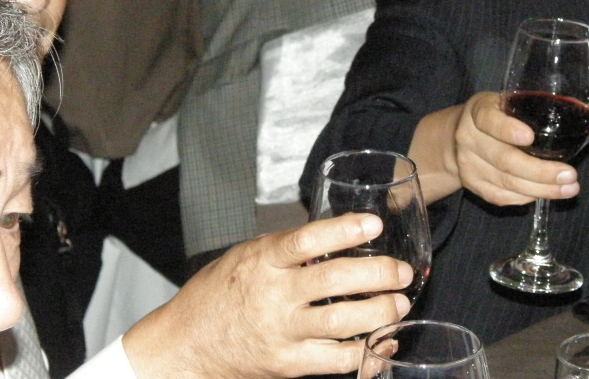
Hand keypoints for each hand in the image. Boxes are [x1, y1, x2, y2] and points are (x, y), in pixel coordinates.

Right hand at [122, 213, 412, 378]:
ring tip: (400, 304)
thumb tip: (334, 236)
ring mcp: (281, 332)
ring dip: (378, 313)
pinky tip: (380, 344)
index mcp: (262, 261)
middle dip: (376, 276)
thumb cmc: (218, 293)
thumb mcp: (246, 256)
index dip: (343, 230)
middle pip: (333, 282)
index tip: (373, 224)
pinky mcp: (288, 364)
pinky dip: (364, 353)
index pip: (306, 240)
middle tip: (401, 272)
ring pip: (341, 323)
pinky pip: (335, 361)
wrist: (187, 343)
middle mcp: (273, 295)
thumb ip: (285, 250)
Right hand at [409, 92, 579, 205]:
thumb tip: (586, 111)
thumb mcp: (505, 102)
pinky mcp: (472, 184)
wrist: (458, 136)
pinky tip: (545, 194)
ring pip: (505, 182)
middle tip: (569, 174)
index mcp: (478, 112)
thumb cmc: (495, 116)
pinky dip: (525, 198)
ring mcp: (468, 164)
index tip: (530, 137)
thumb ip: (531, 107)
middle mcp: (468, 138)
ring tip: (569, 188)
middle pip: (503, 159)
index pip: (489, 120)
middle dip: (540, 171)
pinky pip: (500, 197)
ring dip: (540, 189)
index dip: (507, 130)